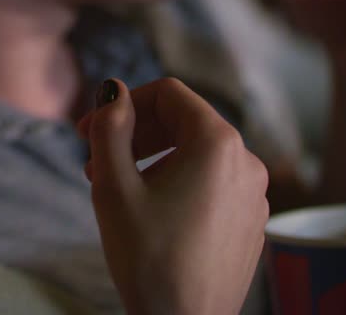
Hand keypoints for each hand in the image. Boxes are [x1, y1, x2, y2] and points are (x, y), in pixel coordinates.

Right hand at [77, 78, 268, 314]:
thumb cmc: (148, 257)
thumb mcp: (114, 186)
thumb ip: (110, 127)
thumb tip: (113, 89)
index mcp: (218, 143)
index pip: (168, 94)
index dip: (124, 104)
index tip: (89, 129)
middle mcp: (248, 162)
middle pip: (185, 122)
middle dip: (136, 134)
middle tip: (94, 159)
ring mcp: (255, 195)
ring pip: (198, 156)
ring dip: (154, 161)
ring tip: (119, 190)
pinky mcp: (251, 223)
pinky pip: (213, 186)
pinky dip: (179, 186)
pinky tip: (150, 215)